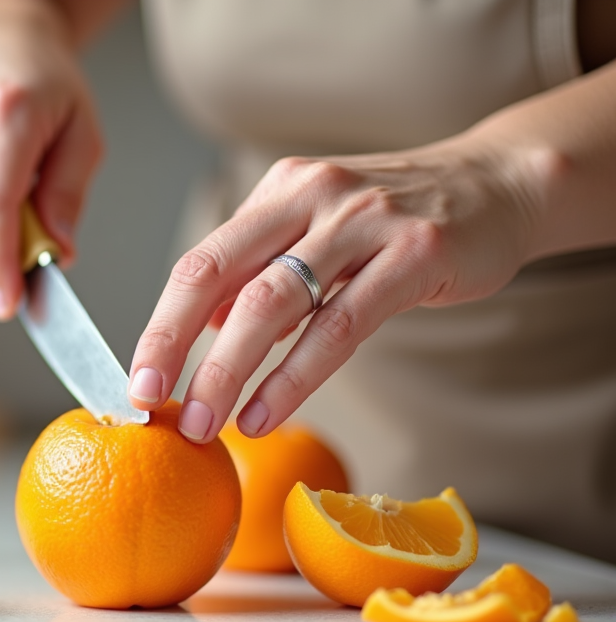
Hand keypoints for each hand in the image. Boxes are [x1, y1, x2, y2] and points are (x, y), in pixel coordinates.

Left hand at [127, 135, 544, 441]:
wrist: (496, 186)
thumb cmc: (394, 221)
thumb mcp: (316, 228)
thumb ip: (261, 271)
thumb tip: (206, 328)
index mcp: (279, 192)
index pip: (201, 261)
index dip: (161, 324)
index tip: (137, 380)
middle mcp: (311, 196)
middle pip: (220, 276)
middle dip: (176, 346)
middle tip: (154, 405)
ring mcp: (364, 222)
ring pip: (274, 303)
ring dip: (230, 370)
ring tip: (207, 424)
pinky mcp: (414, 255)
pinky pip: (340, 326)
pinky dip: (295, 377)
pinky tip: (266, 413)